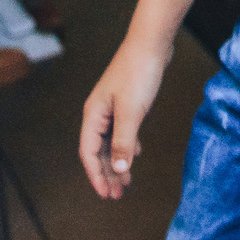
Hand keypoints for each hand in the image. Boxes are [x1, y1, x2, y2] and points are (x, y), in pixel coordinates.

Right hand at [80, 34, 171, 199]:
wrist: (151, 45)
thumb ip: (124, 142)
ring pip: (111, 143)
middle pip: (99, 151)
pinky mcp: (126, 103)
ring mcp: (112, 108)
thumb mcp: (131, 112)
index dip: (96, 175)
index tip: (106, 194)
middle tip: (117, 195)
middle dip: (107, 174)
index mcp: (93, 115)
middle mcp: (99, 113)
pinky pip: (122, 132)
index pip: (88, 153)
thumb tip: (119, 170)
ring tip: (126, 182)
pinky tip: (136, 155)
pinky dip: (127, 146)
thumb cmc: (137, 74)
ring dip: (118, 162)